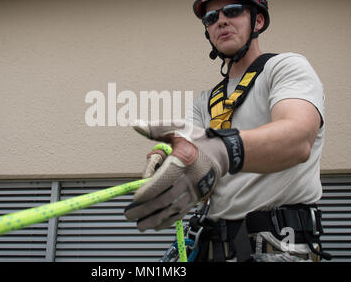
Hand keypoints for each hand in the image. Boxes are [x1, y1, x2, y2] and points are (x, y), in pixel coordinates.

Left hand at [125, 120, 241, 230]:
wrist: (221, 152)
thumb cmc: (196, 140)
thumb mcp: (177, 129)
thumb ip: (155, 129)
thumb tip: (136, 125)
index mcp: (184, 160)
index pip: (165, 179)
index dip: (149, 190)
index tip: (135, 197)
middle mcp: (190, 178)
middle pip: (166, 198)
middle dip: (146, 208)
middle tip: (129, 214)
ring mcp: (194, 190)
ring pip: (173, 209)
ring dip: (155, 219)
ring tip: (139, 225)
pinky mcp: (196, 198)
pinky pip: (181, 213)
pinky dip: (168, 221)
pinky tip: (155, 225)